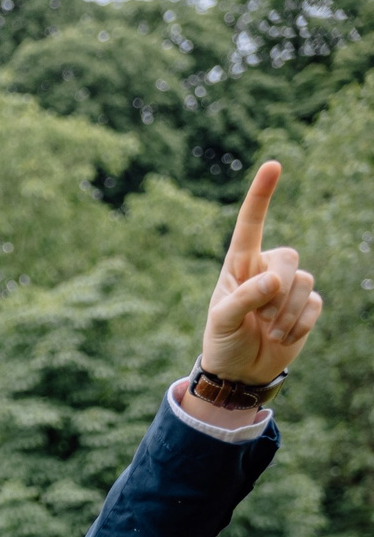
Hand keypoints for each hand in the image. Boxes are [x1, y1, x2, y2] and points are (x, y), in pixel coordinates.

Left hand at [197, 161, 320, 393]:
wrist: (240, 371)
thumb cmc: (223, 341)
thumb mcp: (221, 322)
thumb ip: (243, 298)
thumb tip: (274, 280)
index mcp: (239, 266)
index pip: (249, 226)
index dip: (261, 195)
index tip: (272, 165)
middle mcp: (266, 269)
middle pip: (288, 258)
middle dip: (276, 290)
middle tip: (258, 317)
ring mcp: (289, 286)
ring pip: (304, 283)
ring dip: (285, 313)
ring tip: (267, 331)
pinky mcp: (307, 305)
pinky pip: (314, 305)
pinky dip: (298, 325)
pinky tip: (282, 337)